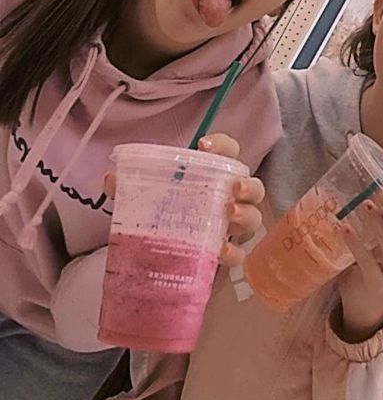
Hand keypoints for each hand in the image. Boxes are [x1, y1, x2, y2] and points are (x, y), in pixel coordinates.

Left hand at [103, 133, 264, 267]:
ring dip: (247, 215)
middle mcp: (228, 198)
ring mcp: (229, 227)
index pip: (228, 152)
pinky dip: (233, 252)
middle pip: (252, 186)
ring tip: (231, 215)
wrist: (155, 254)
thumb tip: (111, 178)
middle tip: (235, 188)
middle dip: (249, 185)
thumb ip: (127, 186)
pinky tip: (220, 251)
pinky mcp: (224, 255)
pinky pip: (238, 254)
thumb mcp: (141, 197)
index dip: (222, 145)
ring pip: (253, 217)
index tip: (203, 145)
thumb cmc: (160, 213)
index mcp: (211, 176)